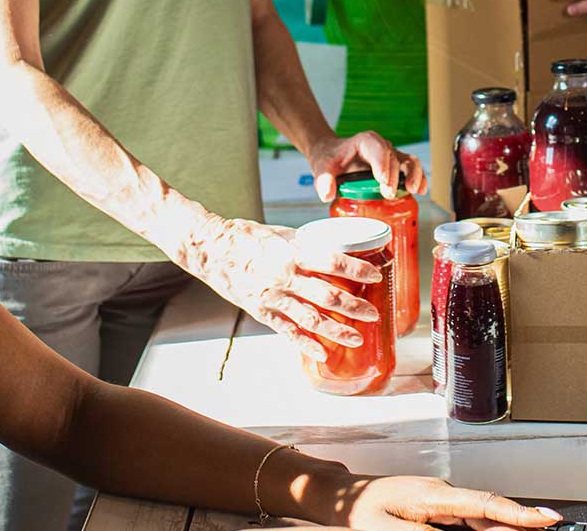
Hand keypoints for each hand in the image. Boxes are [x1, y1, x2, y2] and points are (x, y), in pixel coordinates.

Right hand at [183, 217, 383, 360]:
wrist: (211, 250)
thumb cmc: (247, 237)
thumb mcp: (282, 234)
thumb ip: (307, 246)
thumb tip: (335, 251)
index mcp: (293, 252)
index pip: (333, 262)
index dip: (356, 270)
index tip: (375, 275)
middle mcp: (285, 276)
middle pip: (328, 295)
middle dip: (354, 307)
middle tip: (374, 314)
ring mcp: (273, 297)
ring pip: (311, 318)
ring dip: (337, 330)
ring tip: (357, 338)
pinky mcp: (262, 311)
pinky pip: (287, 331)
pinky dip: (306, 344)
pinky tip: (322, 353)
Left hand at [305, 131, 427, 200]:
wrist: (333, 155)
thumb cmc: (330, 158)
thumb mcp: (322, 166)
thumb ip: (323, 178)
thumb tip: (327, 193)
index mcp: (364, 142)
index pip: (376, 147)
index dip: (382, 162)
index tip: (382, 179)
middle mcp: (381, 147)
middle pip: (394, 158)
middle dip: (395, 176)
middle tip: (389, 193)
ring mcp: (391, 158)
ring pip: (409, 161)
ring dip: (414, 175)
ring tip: (414, 190)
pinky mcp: (397, 169)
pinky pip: (412, 170)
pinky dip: (419, 179)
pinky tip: (421, 190)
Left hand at [315, 474, 562, 529]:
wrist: (343, 497)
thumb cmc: (360, 510)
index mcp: (432, 496)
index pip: (483, 505)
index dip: (518, 513)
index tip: (547, 519)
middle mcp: (442, 494)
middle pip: (488, 512)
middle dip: (519, 523)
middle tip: (549, 526)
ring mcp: (441, 500)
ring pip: (480, 518)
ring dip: (503, 527)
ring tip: (530, 528)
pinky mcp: (437, 508)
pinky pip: (468, 520)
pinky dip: (485, 528)